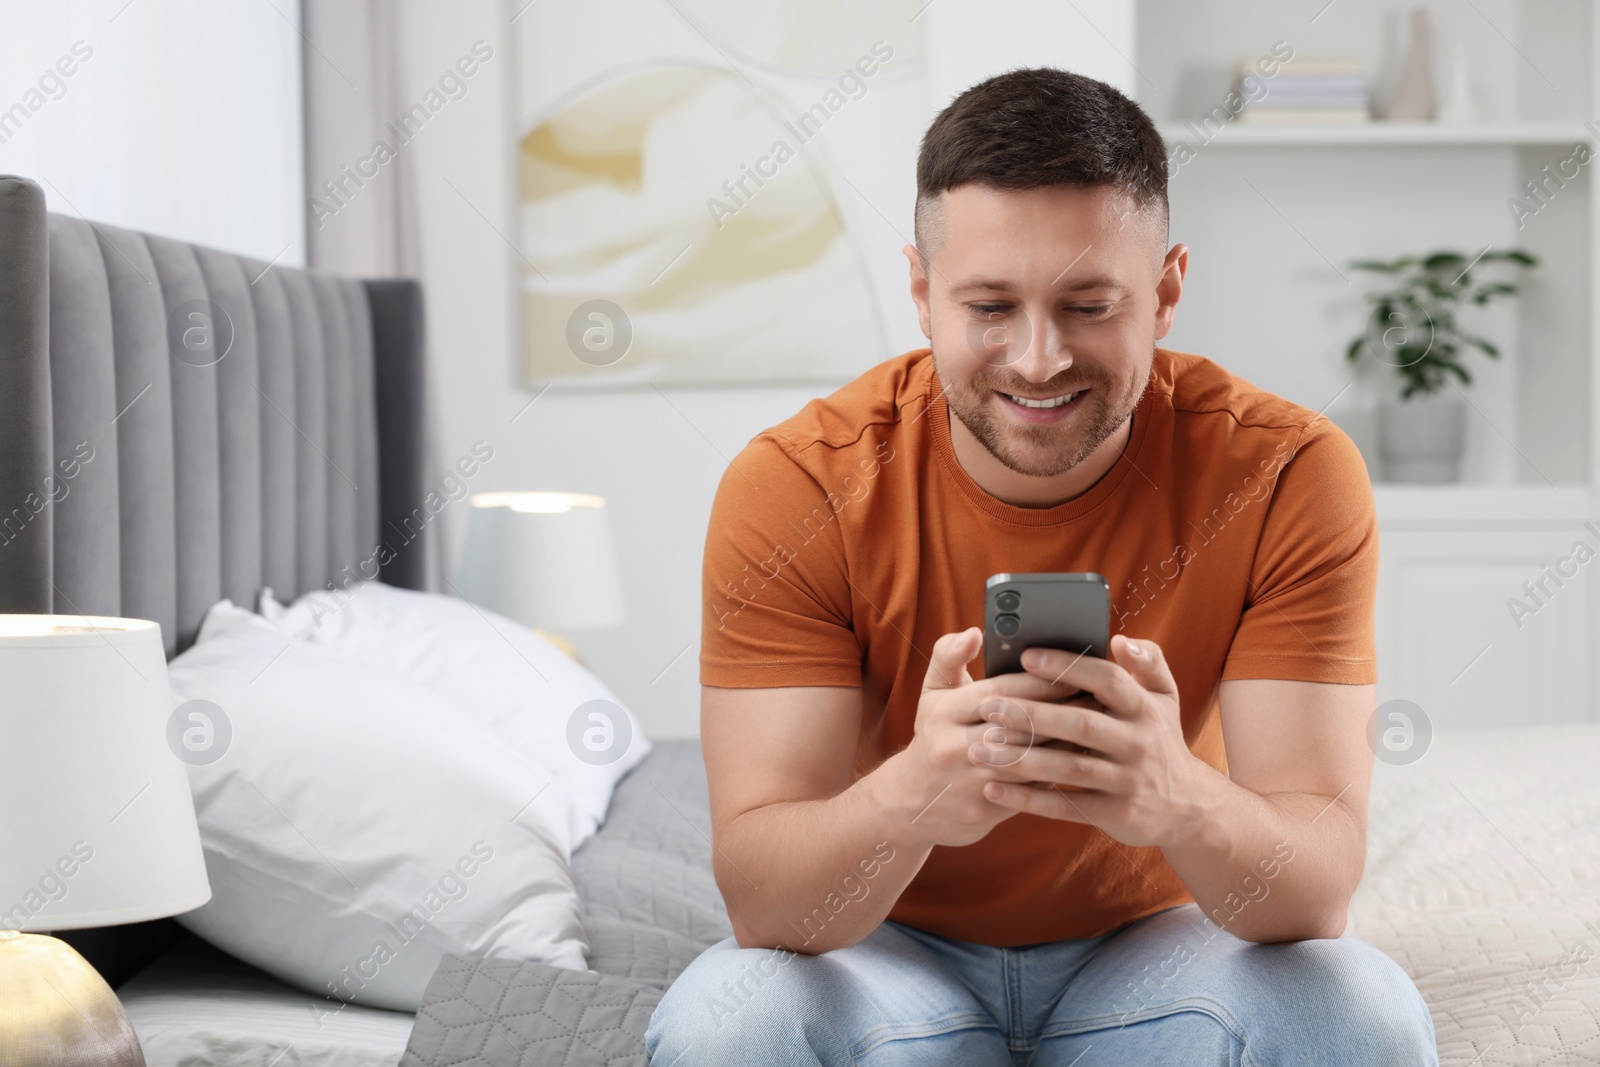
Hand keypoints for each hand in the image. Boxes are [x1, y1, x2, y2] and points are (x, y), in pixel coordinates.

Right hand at [874, 627, 1076, 848]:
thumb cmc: (934, 737)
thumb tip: (974, 632)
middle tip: (1098, 699)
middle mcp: (954, 746)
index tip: (1075, 673)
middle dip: (1062, 711)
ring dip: (1066, 744)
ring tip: (1098, 729)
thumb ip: (949, 656)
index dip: (1041, 682)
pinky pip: (1029, 791)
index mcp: (944, 711)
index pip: (1002, 691)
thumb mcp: (932, 694)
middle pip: (1020, 725)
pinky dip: (1057, 775)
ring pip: (1030, 759)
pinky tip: (1081, 762)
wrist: (911, 804)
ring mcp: (969, 781)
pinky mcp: (984, 810)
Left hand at [968, 634, 1216, 848]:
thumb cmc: (1160, 740)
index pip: (1107, 680)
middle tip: (988, 706)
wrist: (1188, 807)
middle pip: (1081, 725)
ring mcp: (1128, 781)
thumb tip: (1118, 640)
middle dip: (1033, 715)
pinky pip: (1067, 806)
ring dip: (1022, 760)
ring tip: (980, 750)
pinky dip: (1029, 800)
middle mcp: (1138, 743)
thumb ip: (1147, 662)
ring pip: (1069, 768)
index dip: (1067, 667)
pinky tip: (994, 790)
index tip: (1026, 657)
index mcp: (1144, 708)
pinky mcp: (1116, 814)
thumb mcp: (1165, 698)